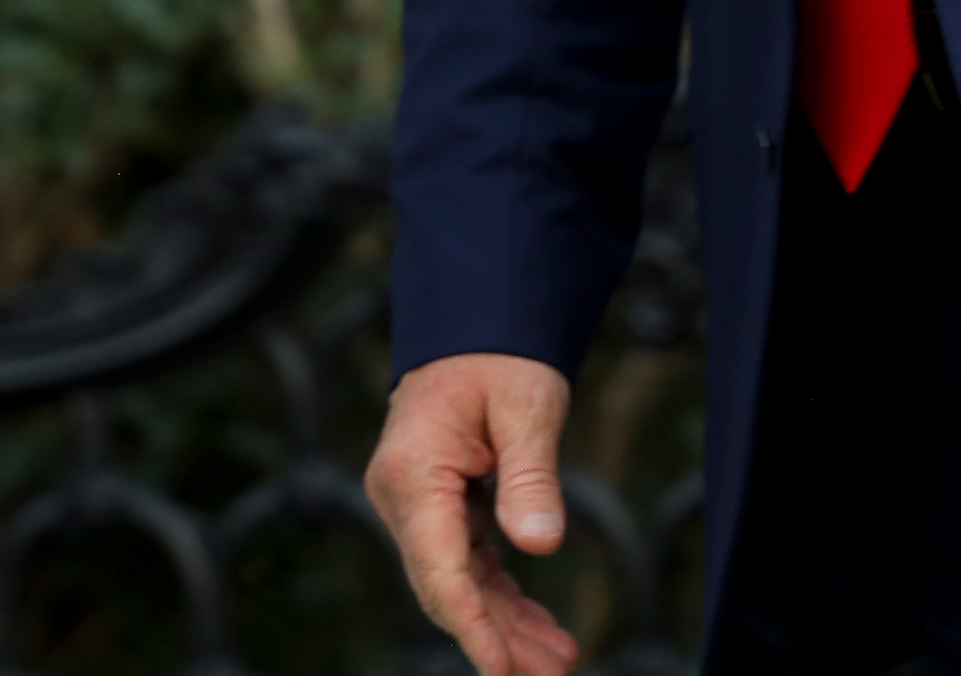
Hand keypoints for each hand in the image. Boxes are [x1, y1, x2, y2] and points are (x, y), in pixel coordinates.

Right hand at [366, 352, 580, 675]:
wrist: (476, 320)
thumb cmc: (500, 353)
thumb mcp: (526, 405)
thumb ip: (531, 476)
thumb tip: (541, 545)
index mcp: (413, 473)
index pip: (439, 567)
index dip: (471, 625)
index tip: (500, 669)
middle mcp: (402, 496)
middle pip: (447, 586)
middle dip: (497, 638)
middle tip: (553, 672)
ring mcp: (415, 504)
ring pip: (458, 582)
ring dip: (504, 623)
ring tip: (558, 659)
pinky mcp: (437, 506)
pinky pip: (467, 562)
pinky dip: (500, 594)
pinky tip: (537, 625)